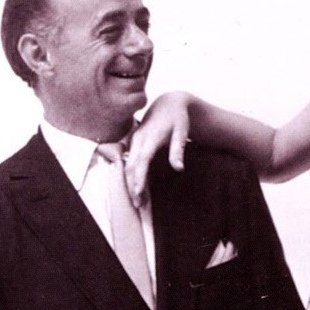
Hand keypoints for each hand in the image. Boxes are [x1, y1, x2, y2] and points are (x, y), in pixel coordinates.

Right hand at [125, 92, 191, 206]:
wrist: (169, 103)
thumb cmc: (178, 119)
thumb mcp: (182, 132)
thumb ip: (178, 150)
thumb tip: (178, 168)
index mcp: (149, 138)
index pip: (141, 161)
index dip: (138, 177)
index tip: (138, 192)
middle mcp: (138, 140)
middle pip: (130, 167)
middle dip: (132, 186)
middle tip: (139, 206)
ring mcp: (134, 142)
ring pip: (128, 167)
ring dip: (131, 184)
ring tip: (139, 202)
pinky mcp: (134, 144)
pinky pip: (130, 163)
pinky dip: (132, 177)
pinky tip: (138, 189)